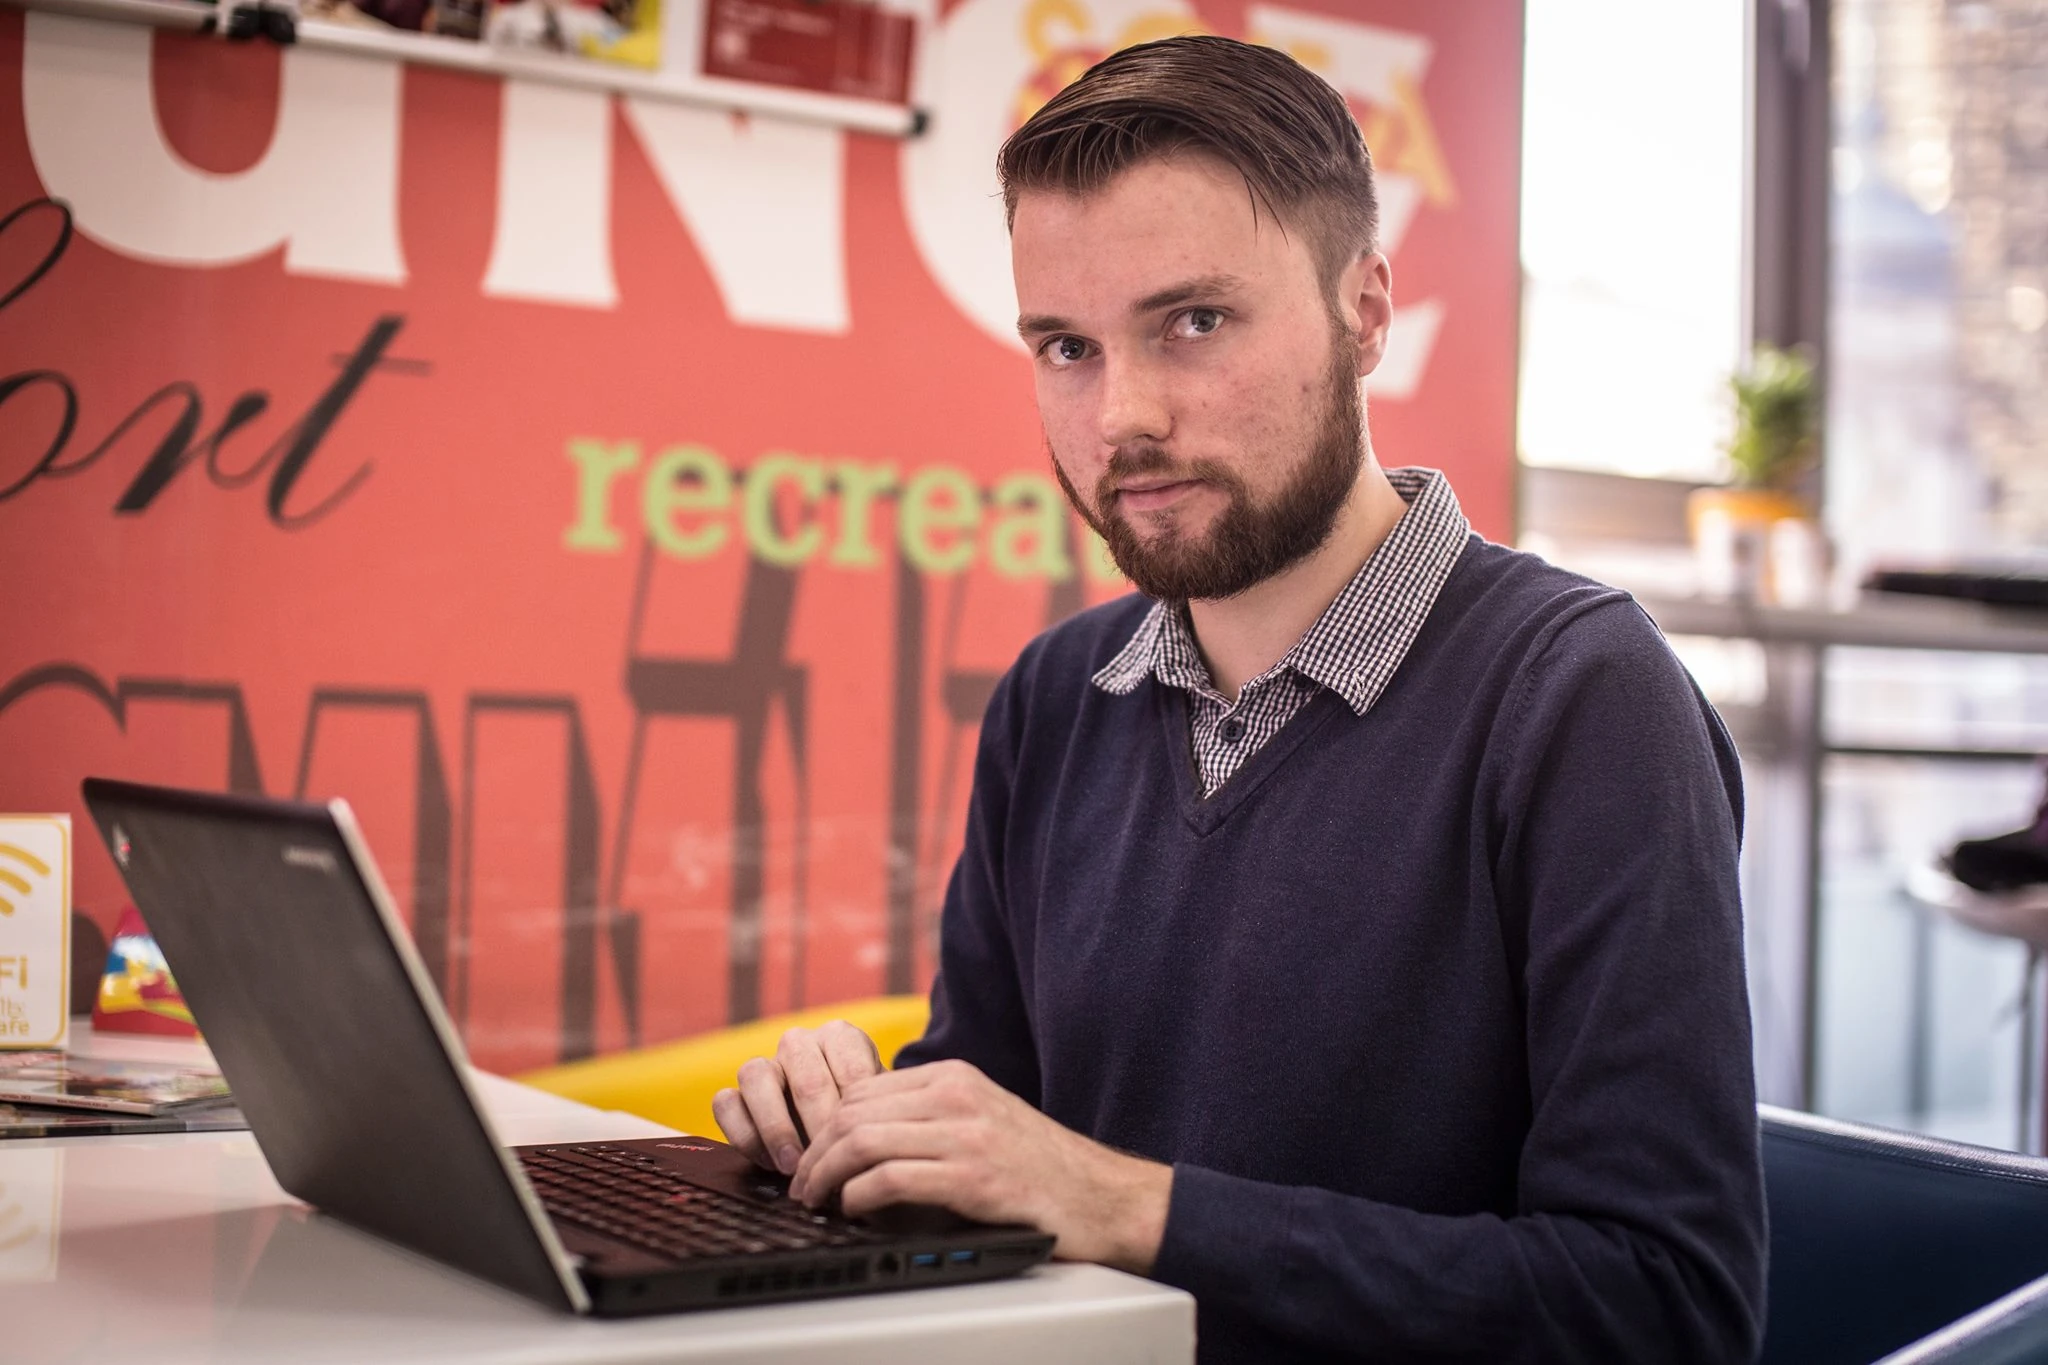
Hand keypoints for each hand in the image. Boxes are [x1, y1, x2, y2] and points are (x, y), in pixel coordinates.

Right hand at [711, 1020, 883, 1176]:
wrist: (835, 1134)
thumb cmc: (862, 1120)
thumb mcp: (877, 1112)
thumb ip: (876, 1116)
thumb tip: (873, 1140)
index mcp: (840, 1037)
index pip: (851, 1068)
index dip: (857, 1112)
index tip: (863, 1142)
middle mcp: (798, 1043)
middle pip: (807, 1079)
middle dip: (820, 1127)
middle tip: (831, 1162)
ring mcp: (763, 1065)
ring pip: (755, 1077)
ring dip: (777, 1128)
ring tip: (794, 1166)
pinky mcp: (733, 1094)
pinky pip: (725, 1103)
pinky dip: (746, 1135)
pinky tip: (770, 1163)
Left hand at [789, 1059, 1171, 1273]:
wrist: (1101, 1197)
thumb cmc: (1040, 1168)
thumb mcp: (982, 1120)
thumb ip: (930, 1118)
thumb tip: (863, 1138)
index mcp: (955, 1077)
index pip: (861, 1089)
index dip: (824, 1126)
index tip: (813, 1158)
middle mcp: (956, 1096)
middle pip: (852, 1111)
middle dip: (815, 1152)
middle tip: (803, 1186)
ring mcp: (965, 1134)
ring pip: (862, 1140)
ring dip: (826, 1176)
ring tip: (816, 1202)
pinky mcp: (972, 1177)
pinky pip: (889, 1178)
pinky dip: (857, 1196)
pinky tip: (852, 1210)